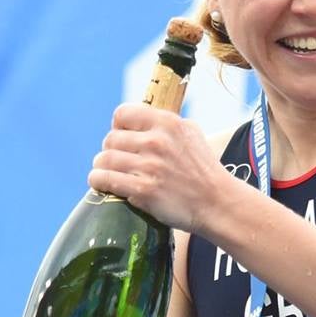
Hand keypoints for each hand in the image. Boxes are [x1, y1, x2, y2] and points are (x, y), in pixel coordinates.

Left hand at [89, 103, 232, 231]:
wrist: (217, 203)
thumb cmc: (204, 170)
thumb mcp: (191, 133)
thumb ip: (167, 124)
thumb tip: (143, 118)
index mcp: (167, 123)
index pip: (123, 114)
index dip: (118, 126)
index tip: (122, 137)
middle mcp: (157, 142)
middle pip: (110, 139)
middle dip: (110, 150)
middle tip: (118, 161)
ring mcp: (149, 167)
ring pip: (104, 159)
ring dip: (101, 167)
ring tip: (106, 172)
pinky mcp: (143, 190)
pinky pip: (105, 179)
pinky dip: (98, 181)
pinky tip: (102, 183)